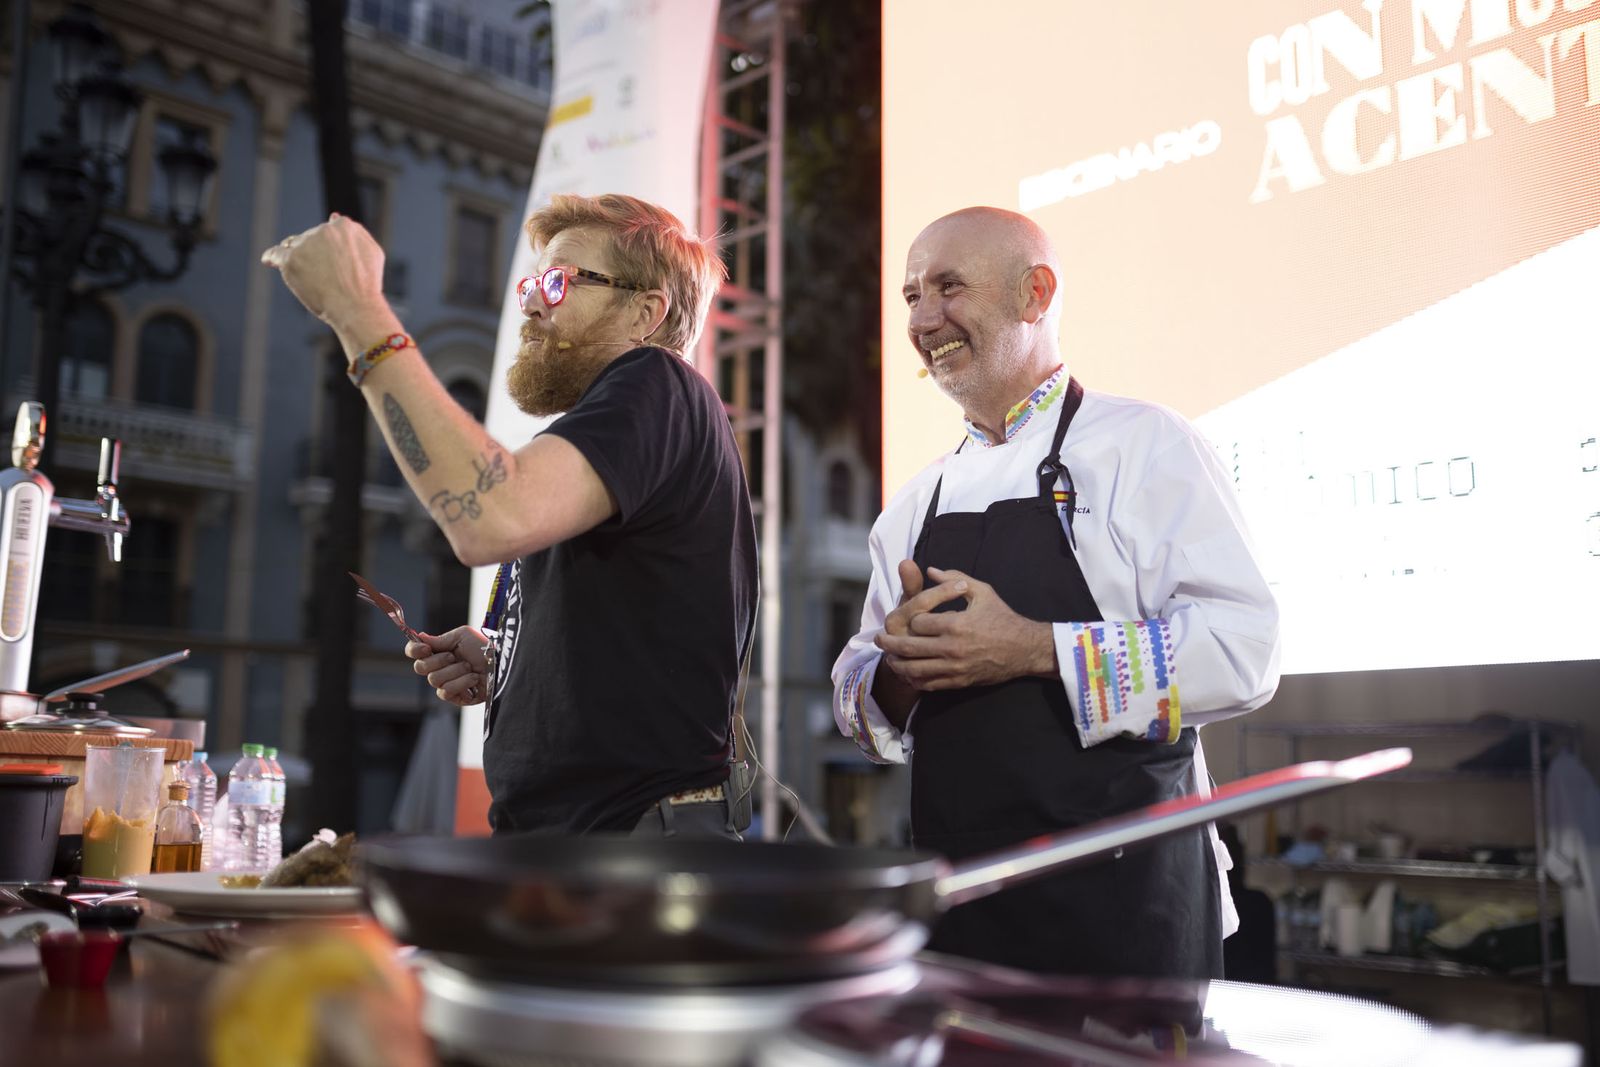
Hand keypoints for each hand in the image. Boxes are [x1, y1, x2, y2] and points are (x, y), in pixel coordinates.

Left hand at [261, 213, 388, 333]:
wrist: (355, 306)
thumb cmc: (367, 284)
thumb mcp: (372, 251)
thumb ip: (355, 232)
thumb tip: (334, 216)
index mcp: (343, 225)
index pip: (327, 230)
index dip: (326, 246)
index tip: (329, 260)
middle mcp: (322, 230)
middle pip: (309, 237)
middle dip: (312, 252)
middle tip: (323, 275)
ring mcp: (305, 245)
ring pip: (293, 246)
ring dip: (297, 257)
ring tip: (305, 275)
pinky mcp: (291, 260)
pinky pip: (275, 254)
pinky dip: (271, 257)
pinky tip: (268, 260)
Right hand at [406, 625, 489, 705]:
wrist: (501, 663)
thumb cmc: (484, 648)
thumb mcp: (462, 636)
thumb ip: (440, 639)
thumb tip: (419, 636)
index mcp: (438, 652)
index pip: (414, 653)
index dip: (414, 650)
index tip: (426, 648)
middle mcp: (440, 668)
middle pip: (420, 668)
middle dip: (438, 660)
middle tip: (454, 656)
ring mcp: (447, 683)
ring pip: (434, 680)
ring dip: (455, 671)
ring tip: (470, 667)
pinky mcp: (456, 697)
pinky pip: (446, 692)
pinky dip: (461, 682)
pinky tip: (473, 678)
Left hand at [875, 567, 1055, 690]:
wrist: (1025, 649)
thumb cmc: (1002, 617)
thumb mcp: (982, 591)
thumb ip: (953, 578)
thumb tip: (929, 569)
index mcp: (956, 624)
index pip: (917, 622)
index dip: (910, 619)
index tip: (910, 618)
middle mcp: (952, 648)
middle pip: (908, 648)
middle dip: (889, 643)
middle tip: (879, 639)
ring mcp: (955, 668)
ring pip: (914, 669)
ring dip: (897, 664)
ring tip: (889, 657)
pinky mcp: (959, 682)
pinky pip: (928, 684)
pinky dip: (913, 680)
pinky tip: (907, 673)